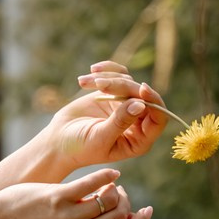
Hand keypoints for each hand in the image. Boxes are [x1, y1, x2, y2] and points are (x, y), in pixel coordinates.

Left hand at [0, 167, 152, 218]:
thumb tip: (122, 218)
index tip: (147, 212)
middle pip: (118, 218)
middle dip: (125, 204)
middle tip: (119, 194)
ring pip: (108, 201)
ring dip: (115, 190)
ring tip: (111, 186)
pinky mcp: (58, 198)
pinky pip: (92, 184)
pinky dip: (107, 176)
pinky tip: (112, 174)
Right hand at [41, 61, 169, 171]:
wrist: (59, 141)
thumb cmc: (80, 148)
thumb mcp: (100, 138)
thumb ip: (120, 122)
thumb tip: (140, 104)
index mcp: (140, 140)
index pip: (159, 118)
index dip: (154, 102)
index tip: (142, 89)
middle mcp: (137, 122)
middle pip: (142, 96)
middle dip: (122, 87)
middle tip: (99, 86)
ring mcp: (126, 106)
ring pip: (129, 82)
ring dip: (108, 79)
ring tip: (84, 83)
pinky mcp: (113, 94)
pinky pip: (118, 75)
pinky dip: (106, 70)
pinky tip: (92, 70)